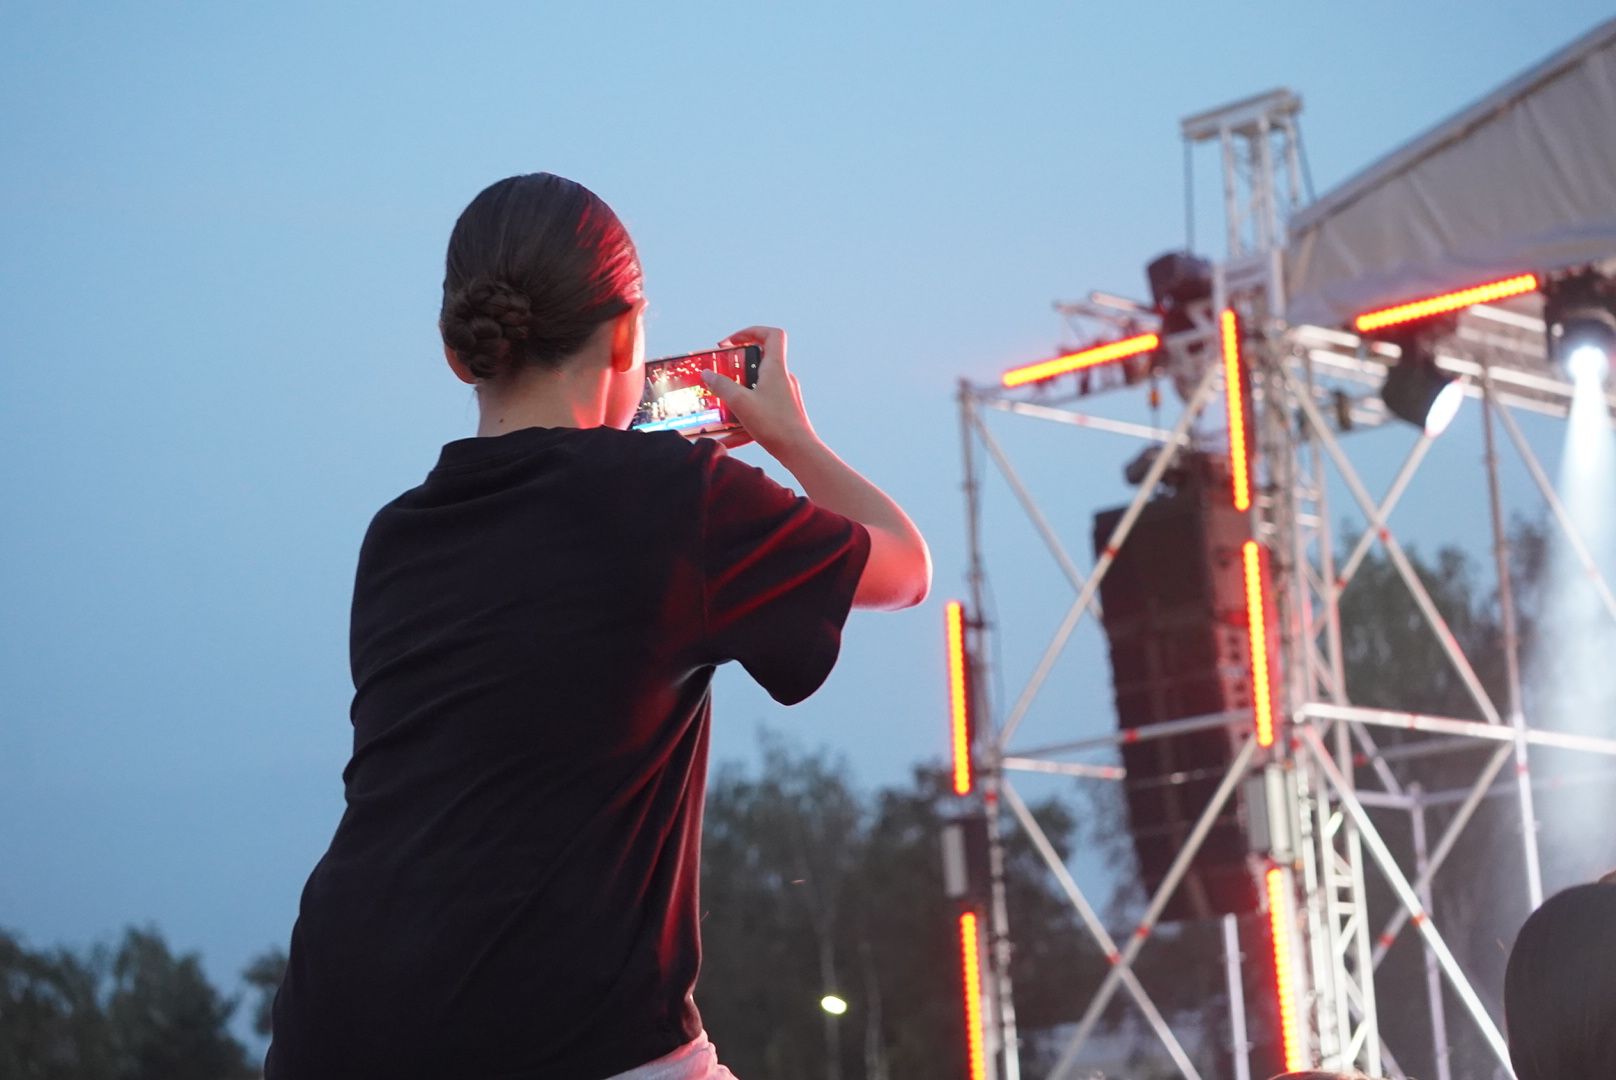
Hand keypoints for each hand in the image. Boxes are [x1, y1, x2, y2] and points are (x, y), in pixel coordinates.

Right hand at [700, 326, 818, 458]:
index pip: (771, 335)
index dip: (751, 332)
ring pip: (757, 387)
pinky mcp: (782, 413)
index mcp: (775, 368)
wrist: (799, 452)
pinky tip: (727, 437)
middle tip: (720, 374)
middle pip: (760, 361)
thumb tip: (707, 374)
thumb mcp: (741, 402)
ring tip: (720, 405)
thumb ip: (721, 386)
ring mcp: (784, 396)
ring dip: (738, 394)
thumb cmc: (775, 424)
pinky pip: (759, 409)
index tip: (731, 342)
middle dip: (737, 367)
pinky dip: (743, 418)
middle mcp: (782, 378)